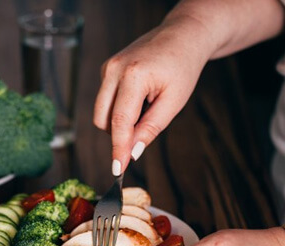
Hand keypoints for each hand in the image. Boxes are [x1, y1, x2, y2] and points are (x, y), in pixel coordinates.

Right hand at [93, 16, 213, 174]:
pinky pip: (106, 100)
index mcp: (133, 75)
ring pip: (101, 112)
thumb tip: (132, 152)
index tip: (117, 170)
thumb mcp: (174, 101)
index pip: (120, 121)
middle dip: (119, 135)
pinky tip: (139, 99)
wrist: (182, 35)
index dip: (118, 149)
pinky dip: (120, 108)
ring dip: (120, 121)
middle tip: (143, 134)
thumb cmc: (183, 66)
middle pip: (103, 119)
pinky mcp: (106, 69)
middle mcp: (113, 70)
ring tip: (146, 108)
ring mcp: (107, 67)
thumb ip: (151, 128)